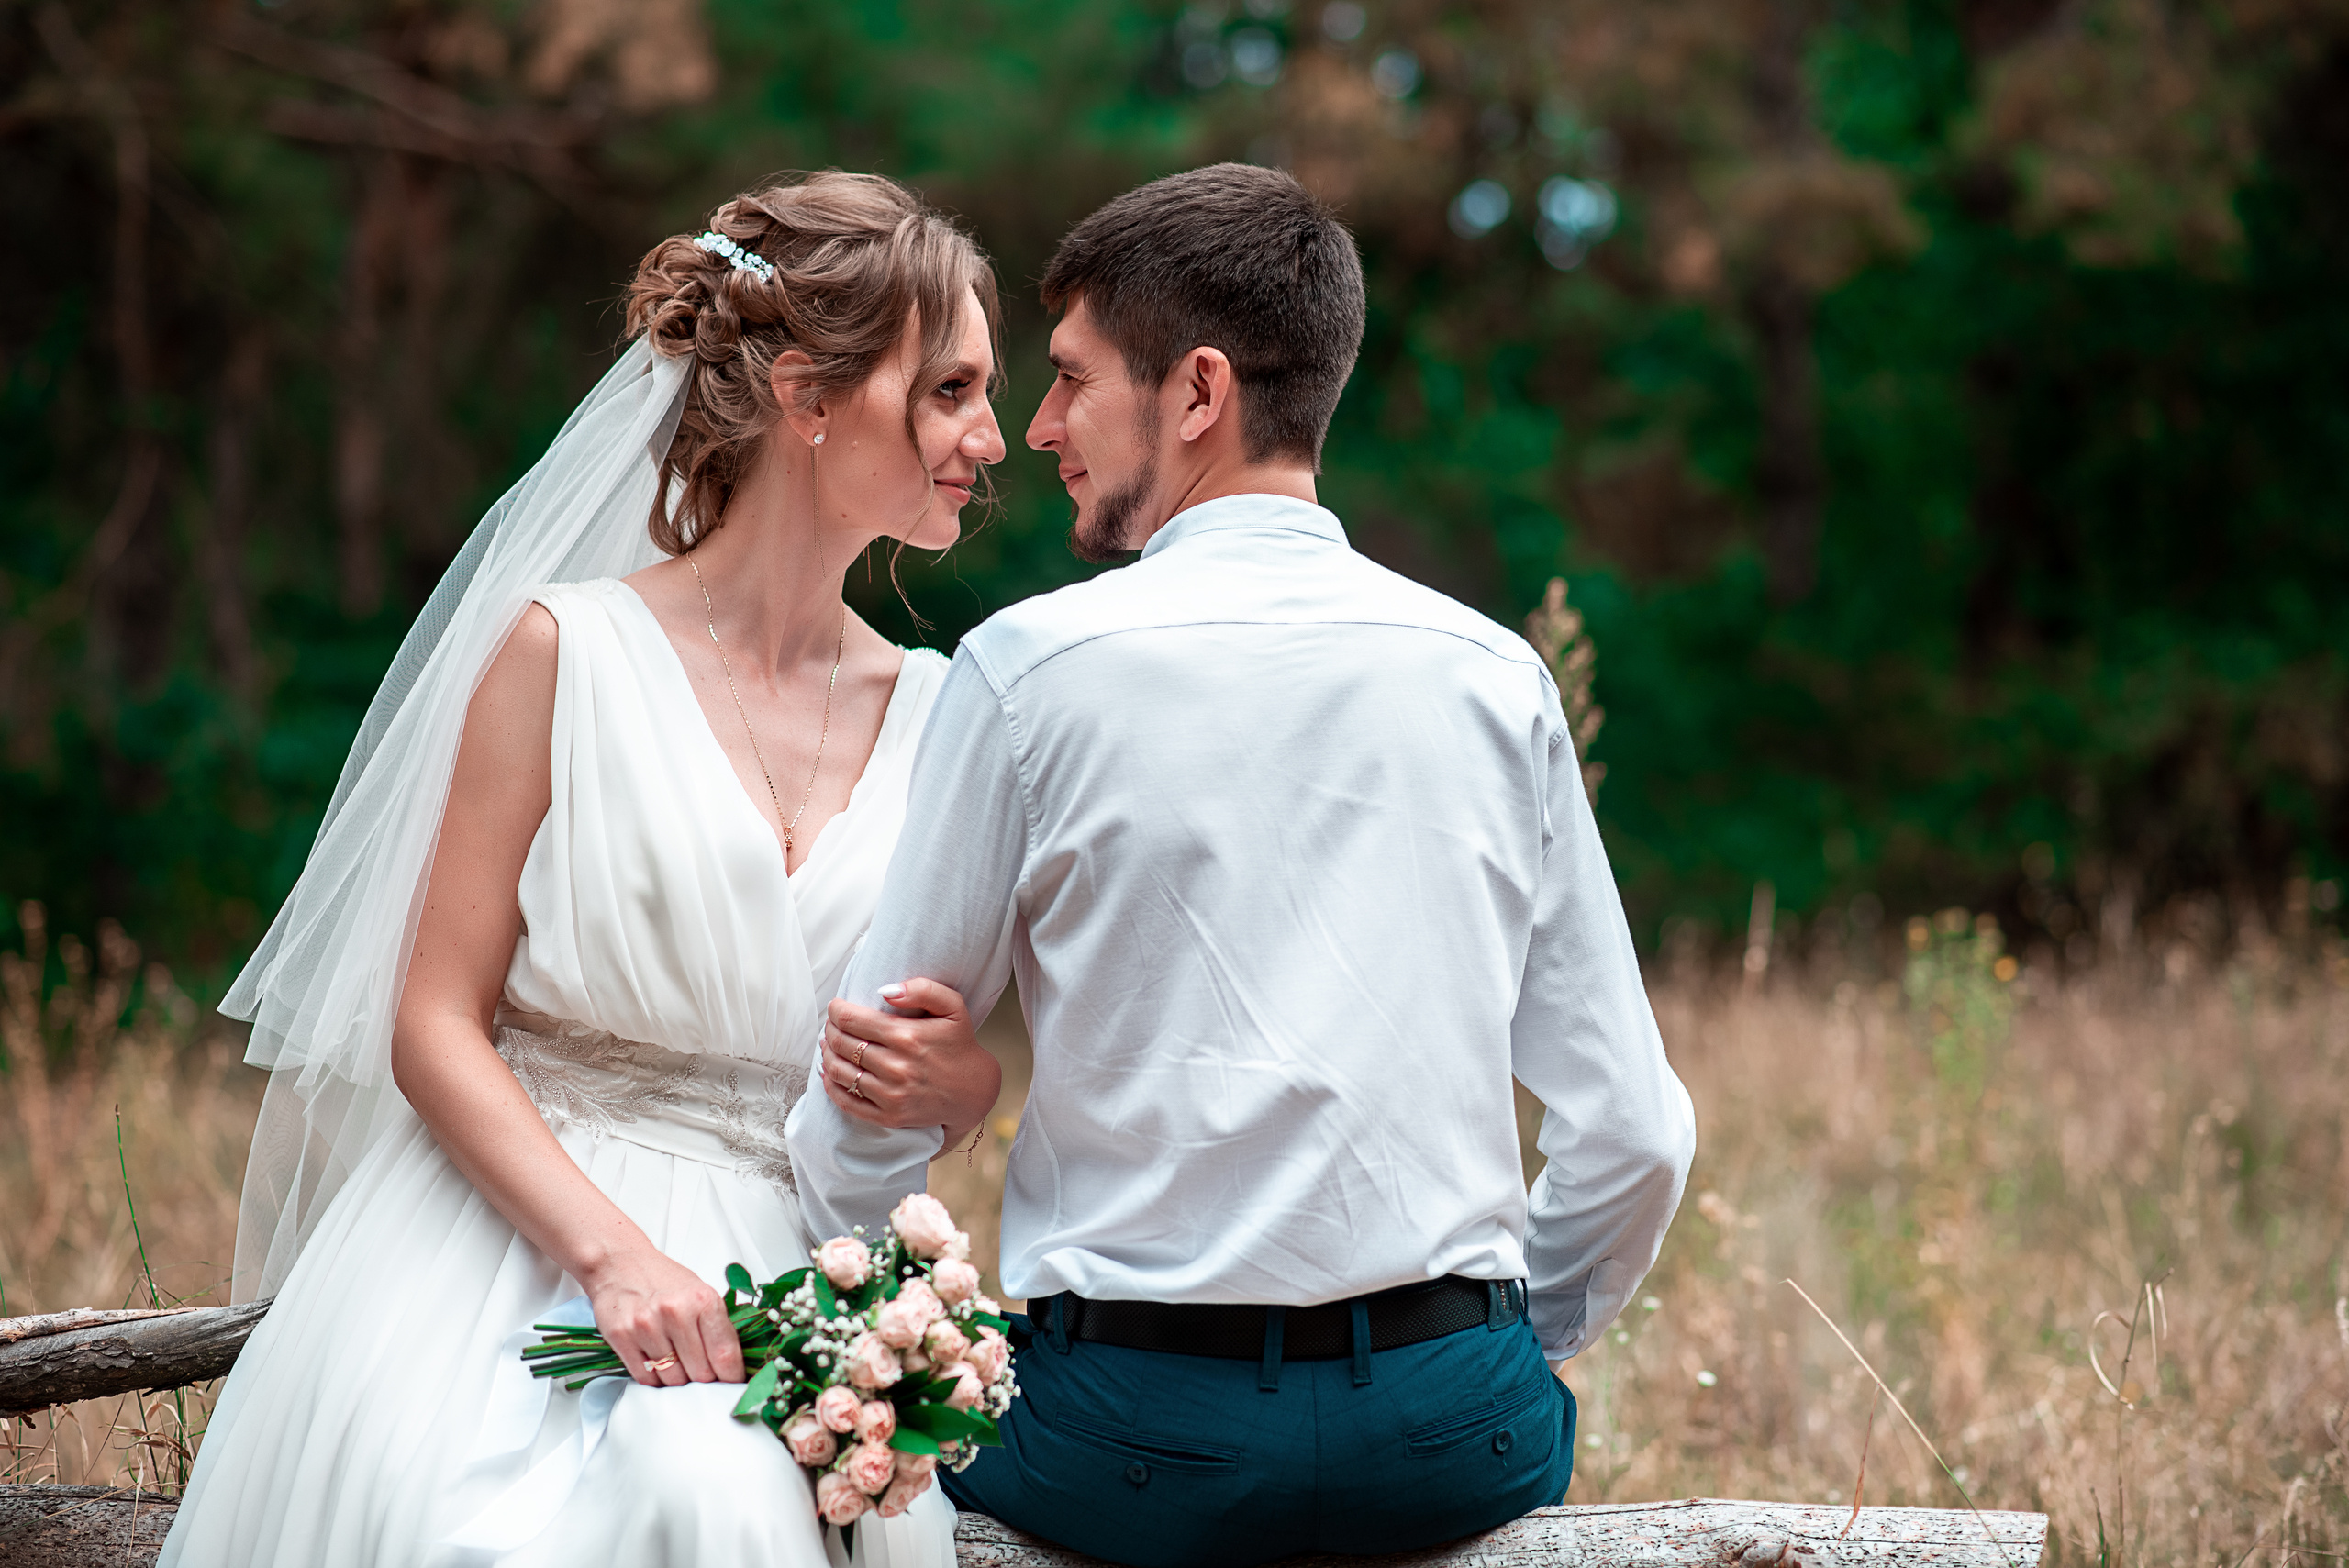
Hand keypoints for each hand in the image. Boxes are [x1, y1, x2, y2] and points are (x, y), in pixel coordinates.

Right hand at [583, 1245, 744, 1385]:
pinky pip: (647, 1378)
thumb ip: (716, 1327)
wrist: (619, 1263)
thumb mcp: (699, 1292)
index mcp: (703, 1300)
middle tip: (701, 1372)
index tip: (733, 1384)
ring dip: (678, 1379)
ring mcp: (647, 1326)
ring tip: (676, 1361)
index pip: (725, 1355)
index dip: (732, 1377)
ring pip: (674, 1380)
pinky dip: (655, 1378)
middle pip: (701, 1373)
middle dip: (705, 1379)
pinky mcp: (622, 1338)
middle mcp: (676, 1312)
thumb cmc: (663, 1279)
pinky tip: (657, 1362)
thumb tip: (731, 1367)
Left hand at [822, 977, 1001, 1140]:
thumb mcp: (953, 1007)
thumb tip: (885, 990)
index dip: (836, 1011)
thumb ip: (923, 989)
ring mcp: (891, 1094)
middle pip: (841, 1044)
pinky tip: (830, 1072)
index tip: (836, 1007)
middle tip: (831, 1025)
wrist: (973, 1091)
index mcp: (907, 1036)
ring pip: (839, 1071)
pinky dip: (831, 1086)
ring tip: (829, 1045)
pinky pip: (847, 1101)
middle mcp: (896, 1067)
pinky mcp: (888, 1116)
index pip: (851, 1020)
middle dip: (830, 1030)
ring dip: (827, 1055)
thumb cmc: (959, 1045)